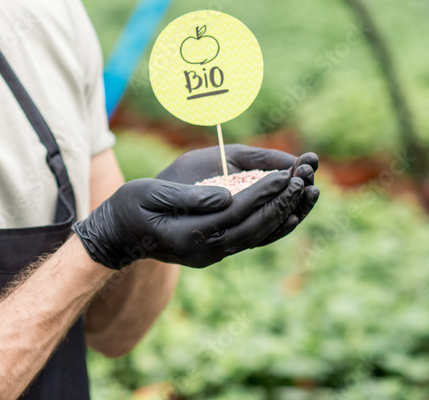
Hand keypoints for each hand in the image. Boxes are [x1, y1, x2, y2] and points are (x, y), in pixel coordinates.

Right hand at [72, 174, 305, 269]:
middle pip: (254, 227)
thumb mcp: (151, 194)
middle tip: (304, 179)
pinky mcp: (216, 252)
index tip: (286, 173)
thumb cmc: (131, 206)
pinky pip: (252, 240)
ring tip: (308, 193)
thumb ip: (188, 196)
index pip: (237, 212)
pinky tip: (291, 210)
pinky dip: (274, 226)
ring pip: (258, 237)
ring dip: (285, 215)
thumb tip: (226, 196)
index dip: (264, 193)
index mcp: (189, 234)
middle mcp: (205, 250)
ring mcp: (212, 255)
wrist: (120, 235)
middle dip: (282, 203)